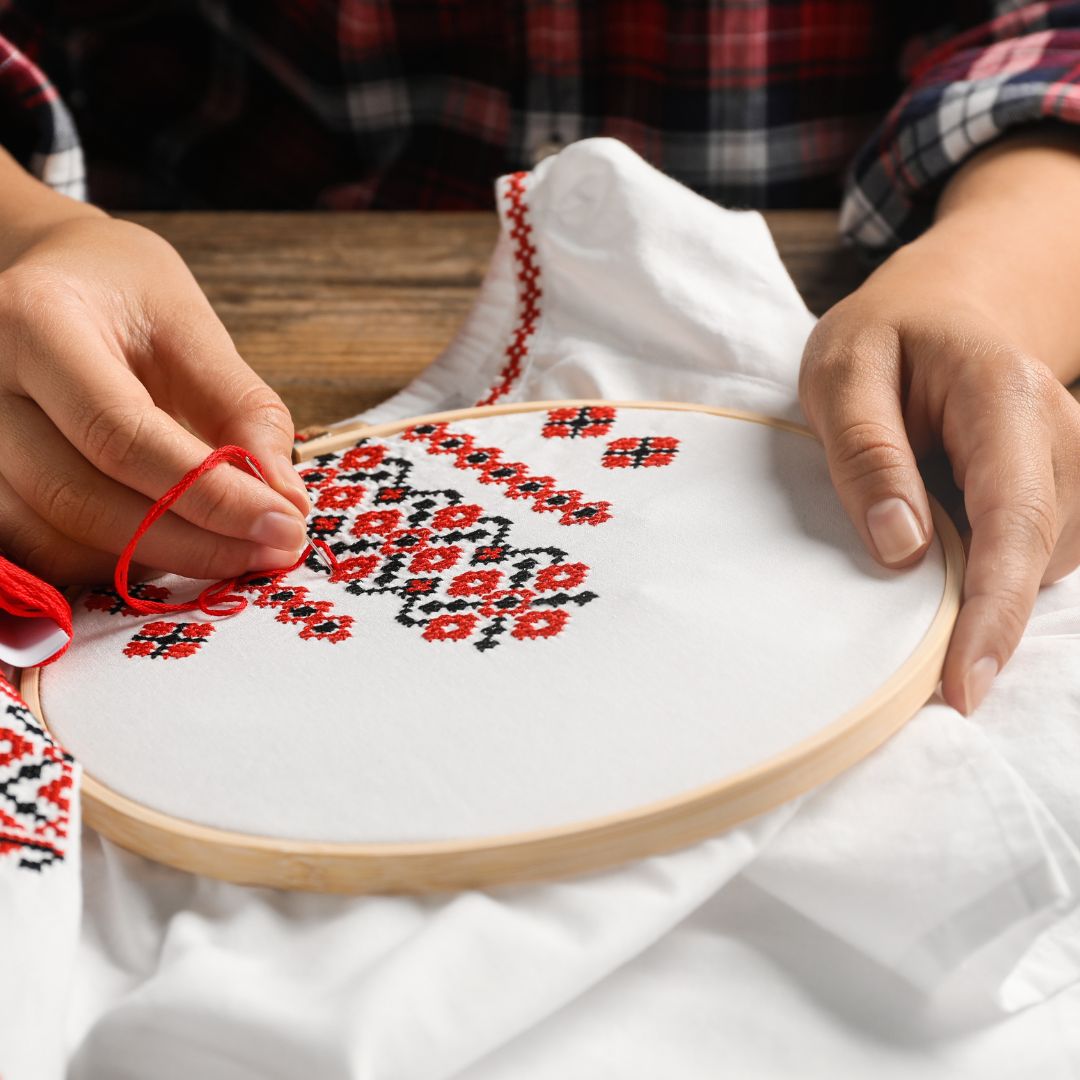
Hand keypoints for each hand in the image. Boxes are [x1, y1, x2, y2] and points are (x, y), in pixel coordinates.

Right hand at [0, 150, 309, 583]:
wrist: (54, 281)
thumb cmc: (124, 298)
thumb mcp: (193, 328)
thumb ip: (243, 411)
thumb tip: (286, 503)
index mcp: (34, 324)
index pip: (120, 435)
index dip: (208, 494)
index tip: (283, 524)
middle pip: (79, 499)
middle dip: (190, 543)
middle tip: (273, 550)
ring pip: (57, 539)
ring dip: (157, 560)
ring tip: (235, 546)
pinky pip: (46, 552)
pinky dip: (118, 561)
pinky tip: (177, 542)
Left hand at [800, 135, 1079, 714]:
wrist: (944, 306)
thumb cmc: (883, 338)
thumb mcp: (841, 375)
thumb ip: (867, 455)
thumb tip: (904, 550)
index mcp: (1002, 396)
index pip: (1012, 520)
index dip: (992, 613)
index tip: (962, 687)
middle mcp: (1058, 431)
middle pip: (1036, 554)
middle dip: (984, 623)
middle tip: (916, 667)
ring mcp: (1069, 459)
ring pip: (1039, 562)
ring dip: (981, 593)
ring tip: (916, 558)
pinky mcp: (1059, 485)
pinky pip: (1031, 553)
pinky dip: (988, 574)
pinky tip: (943, 550)